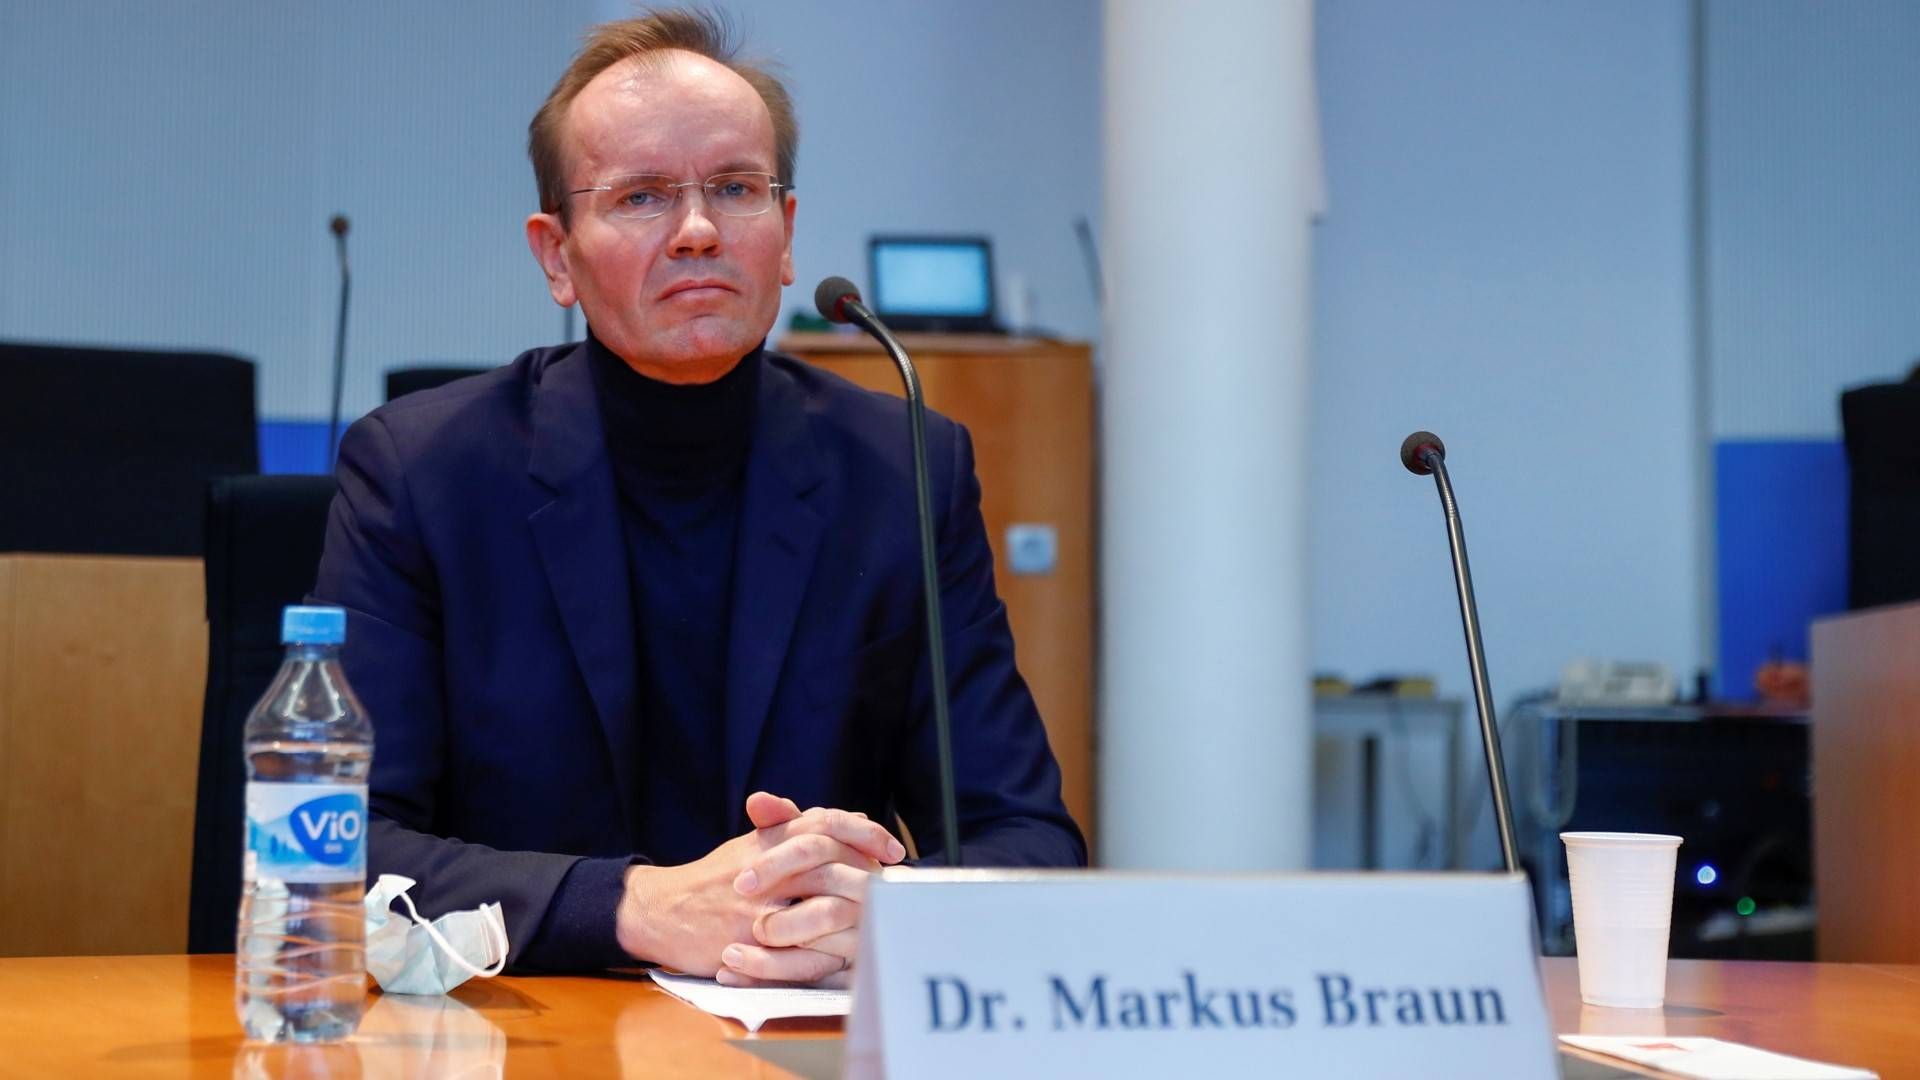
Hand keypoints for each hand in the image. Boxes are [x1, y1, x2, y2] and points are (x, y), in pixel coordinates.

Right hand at [615, 791, 902, 978]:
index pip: (825, 823)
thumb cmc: (714, 878)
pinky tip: (846, 957)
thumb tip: (853, 816)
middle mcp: (765, 868)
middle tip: (896, 890)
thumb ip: (798, 828)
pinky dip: (828, 957)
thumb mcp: (752, 842)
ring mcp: (757, 908)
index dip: (864, 833)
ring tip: (877, 926)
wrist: (661, 911)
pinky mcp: (748, 945)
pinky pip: (800, 956)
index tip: (893, 849)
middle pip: (831, 864)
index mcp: (767, 838)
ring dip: (856, 921)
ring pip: (822, 910)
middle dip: (869, 877)